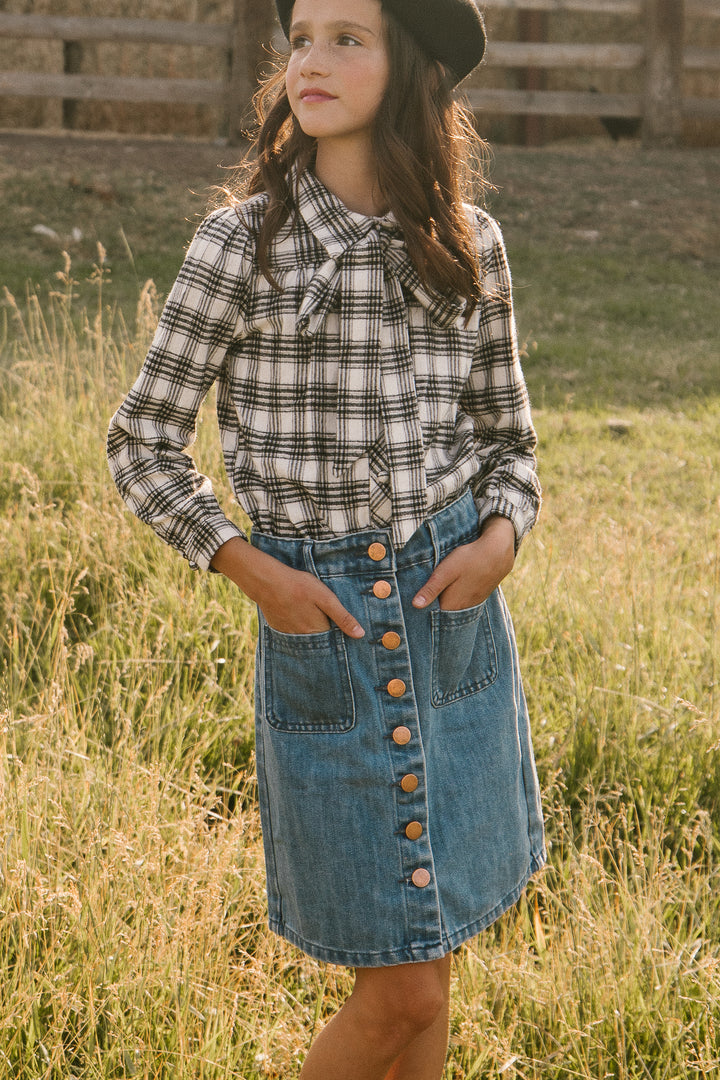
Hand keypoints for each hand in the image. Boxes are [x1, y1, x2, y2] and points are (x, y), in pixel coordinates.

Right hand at [210, 537, 364, 637]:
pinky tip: (297, 615)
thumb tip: (360, 635)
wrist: (266, 581)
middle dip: (326, 634)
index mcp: (318, 630)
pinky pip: (292, 634)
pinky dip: (297, 628)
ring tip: (310, 615)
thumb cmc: (298, 586)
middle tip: (324, 617)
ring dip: (311, 632)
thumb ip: (342, 617)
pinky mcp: (279, 629)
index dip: (340, 634)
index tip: (344, 628)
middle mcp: (304, 637)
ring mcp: (289, 634)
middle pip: (320, 641)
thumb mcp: (325, 598)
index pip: (334, 640)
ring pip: (306, 637)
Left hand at [412, 515, 515, 611]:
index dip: (422, 613)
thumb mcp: (446, 571)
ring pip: (453, 608)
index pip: (432, 617)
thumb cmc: (469, 559)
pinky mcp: (478, 596)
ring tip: (433, 595)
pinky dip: (455, 599)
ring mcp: (472, 603)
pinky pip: (462, 602)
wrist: (498, 553)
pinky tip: (451, 590)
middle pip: (442, 614)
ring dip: (444, 603)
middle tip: (420, 599)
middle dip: (432, 608)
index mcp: (452, 605)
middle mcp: (462, 609)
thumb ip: (431, 589)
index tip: (412, 607)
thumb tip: (415, 605)